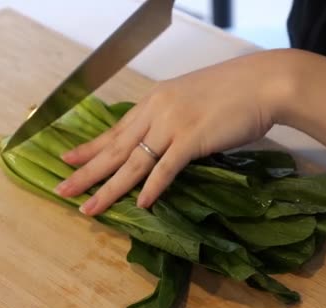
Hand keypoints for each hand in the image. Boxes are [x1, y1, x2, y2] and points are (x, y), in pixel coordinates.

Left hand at [54, 49, 294, 214]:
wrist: (263, 83)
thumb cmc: (232, 91)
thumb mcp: (190, 99)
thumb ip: (171, 119)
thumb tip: (159, 143)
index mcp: (154, 100)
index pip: (115, 130)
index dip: (90, 148)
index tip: (68, 159)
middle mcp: (156, 111)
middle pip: (115, 148)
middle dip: (86, 172)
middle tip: (61, 189)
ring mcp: (173, 124)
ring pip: (133, 162)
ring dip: (109, 188)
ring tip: (88, 207)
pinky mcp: (192, 138)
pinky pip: (166, 168)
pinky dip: (152, 187)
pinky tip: (140, 205)